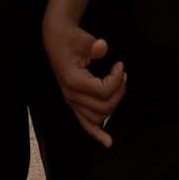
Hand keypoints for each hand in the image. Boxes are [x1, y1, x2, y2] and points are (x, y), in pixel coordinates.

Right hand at [43, 14, 126, 145]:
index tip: (120, 65)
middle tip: (122, 74)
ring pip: (99, 116)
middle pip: (104, 107)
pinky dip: (96, 133)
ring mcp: (71, 101)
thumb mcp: (81, 37)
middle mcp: (71, 95)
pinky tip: (108, 142)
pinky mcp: (74, 102)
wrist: (55, 38)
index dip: (116, 80)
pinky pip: (85, 123)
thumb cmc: (69, 37)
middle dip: (119, 92)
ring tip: (118, 86)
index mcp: (72, 81)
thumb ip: (92, 45)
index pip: (103, 91)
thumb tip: (102, 47)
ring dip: (113, 104)